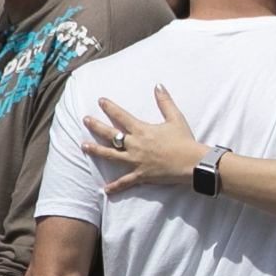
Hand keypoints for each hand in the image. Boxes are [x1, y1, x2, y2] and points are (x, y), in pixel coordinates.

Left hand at [85, 88, 207, 193]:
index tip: (100, 101)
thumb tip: (158, 85)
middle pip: (110, 135)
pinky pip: (125, 182)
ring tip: (84, 146)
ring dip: (96, 151)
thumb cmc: (185, 140)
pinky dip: (115, 186)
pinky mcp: (141, 175)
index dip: (110, 108)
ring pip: (111, 156)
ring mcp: (136, 161)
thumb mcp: (175, 118)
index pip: (121, 116)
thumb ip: (165, 101)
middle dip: (96, 126)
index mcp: (142, 130)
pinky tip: (105, 189)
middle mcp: (135, 145)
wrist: (192, 162)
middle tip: (85, 120)